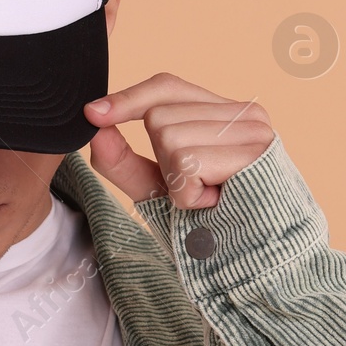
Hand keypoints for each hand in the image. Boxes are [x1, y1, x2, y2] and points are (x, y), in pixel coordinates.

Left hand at [83, 72, 274, 208]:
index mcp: (224, 113)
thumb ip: (121, 160)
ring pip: (169, 139)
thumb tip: (94, 128)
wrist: (252, 259)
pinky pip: (186, 163)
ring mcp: (254, 130)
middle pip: (159, 116)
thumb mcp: (155, 187)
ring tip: (209, 197)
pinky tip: (216, 203)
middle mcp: (245, 113)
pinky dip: (189, 194)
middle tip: (198, 188)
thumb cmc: (208, 222)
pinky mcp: (254, 152)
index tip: (92, 113)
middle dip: (163, 162)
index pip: (167, 87)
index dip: (127, 99)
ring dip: (177, 182)